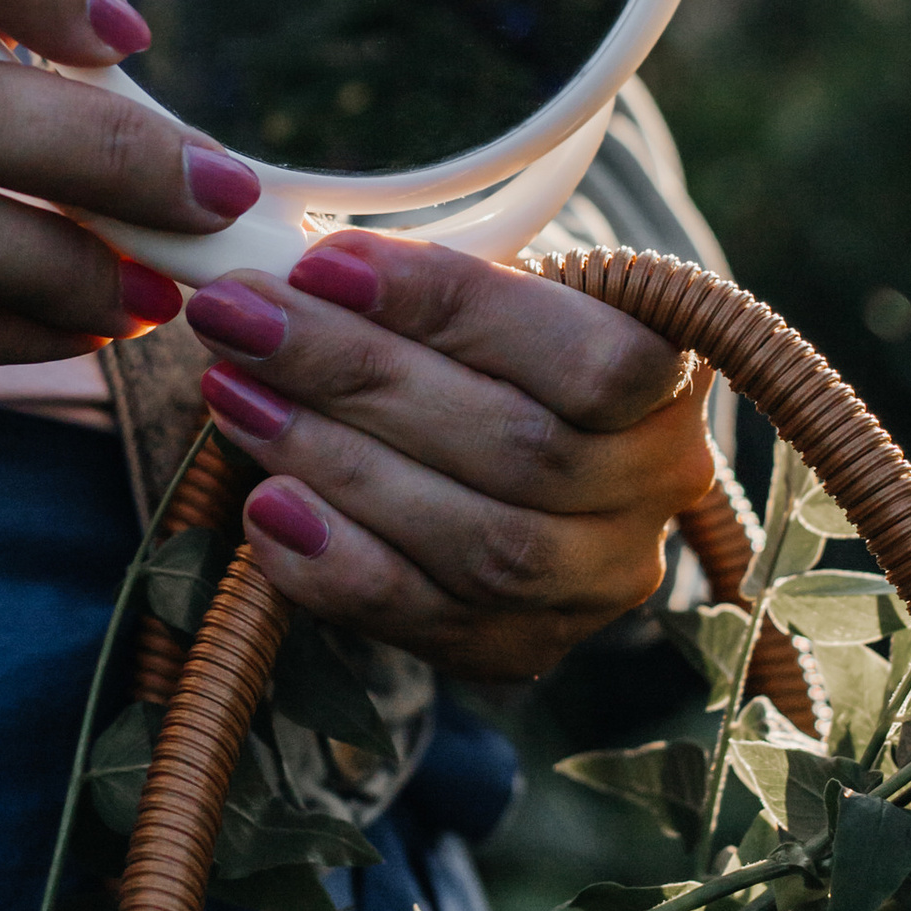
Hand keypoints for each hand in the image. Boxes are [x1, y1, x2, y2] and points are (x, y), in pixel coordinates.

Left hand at [183, 232, 717, 680]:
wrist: (518, 431)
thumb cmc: (494, 336)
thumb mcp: (488, 278)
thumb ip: (417, 282)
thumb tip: (292, 273)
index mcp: (674, 369)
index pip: (587, 354)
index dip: (450, 309)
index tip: (321, 264)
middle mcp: (660, 482)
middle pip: (517, 447)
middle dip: (355, 375)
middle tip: (237, 317)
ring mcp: (601, 579)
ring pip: (480, 543)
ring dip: (336, 465)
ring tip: (235, 396)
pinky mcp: (527, 645)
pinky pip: (428, 621)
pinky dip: (336, 567)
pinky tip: (264, 507)